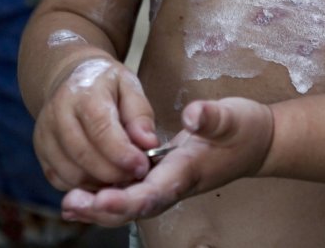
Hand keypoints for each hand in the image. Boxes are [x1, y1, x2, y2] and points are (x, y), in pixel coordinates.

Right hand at [35, 57, 157, 193]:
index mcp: (84, 94)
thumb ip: (140, 115)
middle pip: (85, 156)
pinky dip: (82, 186)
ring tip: (120, 177)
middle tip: (135, 176)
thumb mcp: (129, 86)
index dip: (123, 154)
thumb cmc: (106, 84)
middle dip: (114, 173)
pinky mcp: (41, 151)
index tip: (142, 166)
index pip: (101, 130)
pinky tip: (101, 178)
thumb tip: (148, 144)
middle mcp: (58, 114)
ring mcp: (45, 134)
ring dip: (99, 183)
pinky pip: (60, 180)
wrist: (71, 77)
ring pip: (72, 173)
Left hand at [59, 97, 273, 226]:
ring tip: (67, 203)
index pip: (154, 192)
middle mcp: (174, 185)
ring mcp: (167, 185)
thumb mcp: (234, 118)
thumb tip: (193, 114)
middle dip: (102, 209)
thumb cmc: (245, 129)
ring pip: (129, 204)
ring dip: (98, 207)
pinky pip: (130, 194)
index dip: (127, 199)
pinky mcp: (161, 178)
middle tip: (71, 204)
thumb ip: (213, 118)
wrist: (257, 143)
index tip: (101, 200)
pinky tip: (81, 194)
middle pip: (135, 207)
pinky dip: (105, 197)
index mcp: (188, 172)